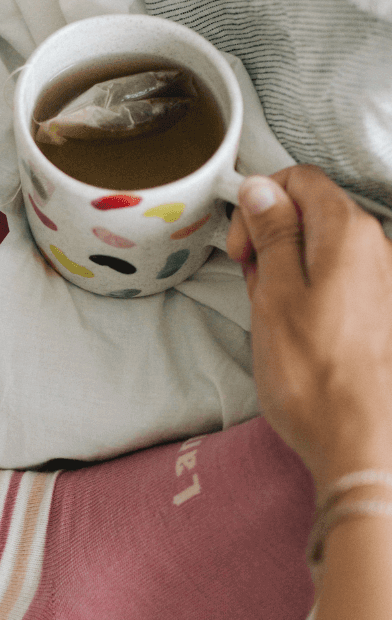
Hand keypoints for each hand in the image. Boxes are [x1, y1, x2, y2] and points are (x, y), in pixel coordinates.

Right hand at [227, 165, 391, 486]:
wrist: (361, 440)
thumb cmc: (313, 374)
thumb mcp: (274, 295)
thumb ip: (271, 233)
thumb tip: (261, 188)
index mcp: (347, 234)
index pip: (299, 180)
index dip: (260, 204)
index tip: (242, 247)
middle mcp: (376, 247)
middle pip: (314, 211)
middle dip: (272, 238)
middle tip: (253, 285)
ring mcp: (384, 279)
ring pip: (323, 249)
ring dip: (288, 269)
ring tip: (274, 314)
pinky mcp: (382, 310)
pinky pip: (339, 280)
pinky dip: (310, 291)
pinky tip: (297, 329)